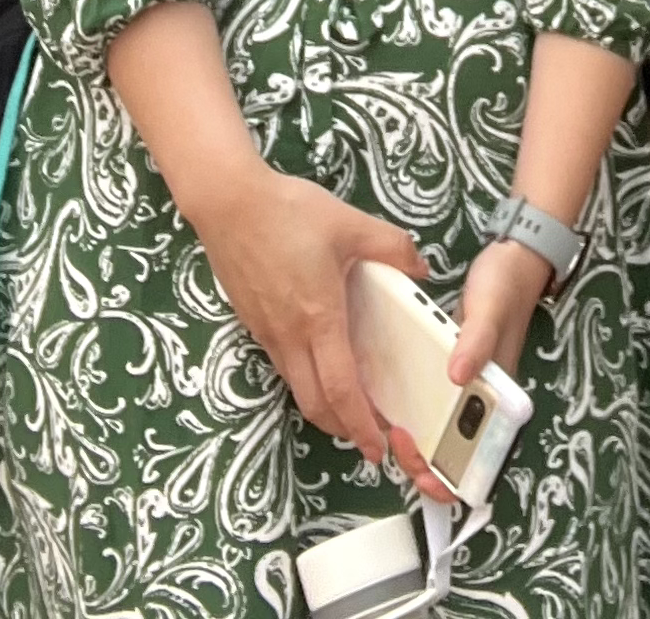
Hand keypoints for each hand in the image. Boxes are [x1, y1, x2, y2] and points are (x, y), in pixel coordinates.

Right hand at [192, 166, 426, 465]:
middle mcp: (290, 336)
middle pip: (315, 403)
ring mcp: (267, 333)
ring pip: (297, 388)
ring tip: (350, 409)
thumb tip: (422, 268)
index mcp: (319, 318)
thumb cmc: (289, 212)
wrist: (228, 203)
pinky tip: (320, 365)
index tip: (378, 446)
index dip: (361, 423)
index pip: (341, 388)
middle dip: (343, 430)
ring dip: (324, 408)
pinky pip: (283, 366)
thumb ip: (392, 247)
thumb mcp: (350, 222)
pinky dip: (305, 381)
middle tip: (371, 438)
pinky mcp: (253, 324)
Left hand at [385, 235, 554, 503]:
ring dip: (413, 444)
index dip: (452, 478)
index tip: (422, 466)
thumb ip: (478, 341)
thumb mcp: (490, 310)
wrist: (511, 261)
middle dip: (421, 463)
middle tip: (396, 438)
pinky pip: (428, 404)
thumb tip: (458, 377)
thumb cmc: (506, 286)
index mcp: (500, 397)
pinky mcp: (448, 372)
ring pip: (437, 434)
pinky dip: (408, 412)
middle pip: (453, 455)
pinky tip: (385, 403)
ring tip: (388, 427)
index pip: (482, 459)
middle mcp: (481, 401)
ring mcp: (464, 389)